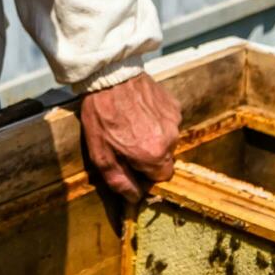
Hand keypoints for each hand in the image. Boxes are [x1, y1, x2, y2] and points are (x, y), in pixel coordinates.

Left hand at [79, 73, 180, 201]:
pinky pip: (168, 121)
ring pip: (168, 139)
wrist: (108, 76)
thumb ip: (119, 180)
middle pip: (166, 158)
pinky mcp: (173, 104)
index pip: (162, 177)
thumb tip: (133, 198)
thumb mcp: (101, 154)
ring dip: (154, 136)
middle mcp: (170, 139)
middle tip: (128, 141)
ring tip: (132, 123)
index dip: (146, 173)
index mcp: (153, 155)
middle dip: (150, 154)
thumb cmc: (101, 114)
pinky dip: (156, 120)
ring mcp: (174, 120)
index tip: (132, 163)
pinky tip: (139, 111)